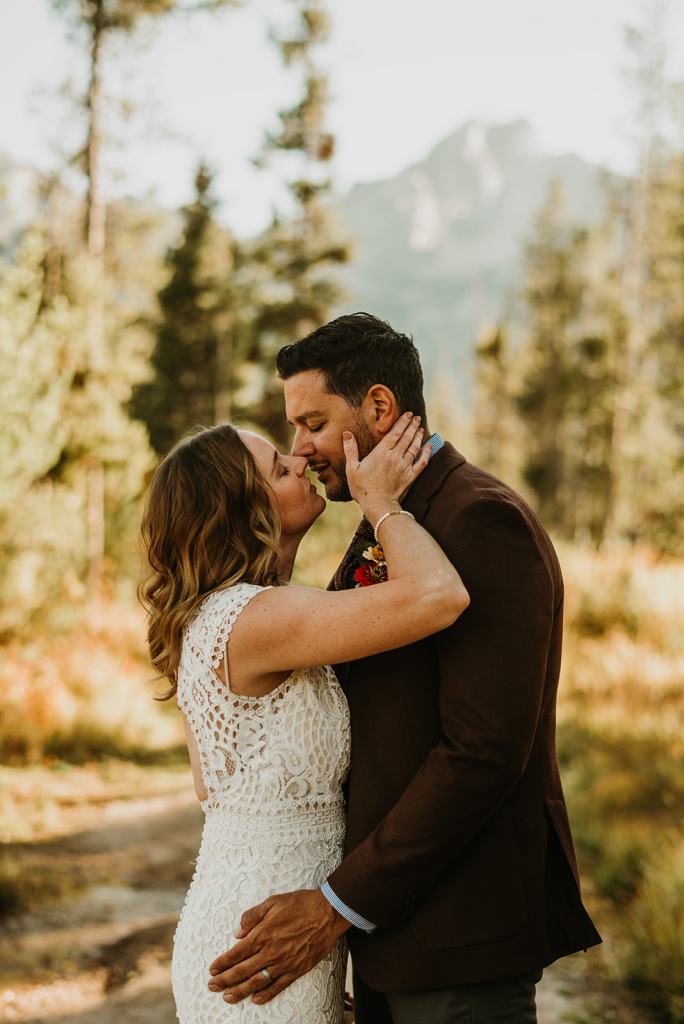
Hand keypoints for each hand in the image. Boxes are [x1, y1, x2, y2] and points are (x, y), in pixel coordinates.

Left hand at [207, 888, 349, 1005]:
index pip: (236, 953)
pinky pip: (278, 986)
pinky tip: (256, 999)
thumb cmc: (300, 904)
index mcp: (262, 934)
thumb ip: (252, 916)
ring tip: (228, 998)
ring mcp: (284, 963)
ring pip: (257, 982)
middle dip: (225, 980)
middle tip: (212, 987)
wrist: (328, 912)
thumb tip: (238, 933)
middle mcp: (271, 952)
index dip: (223, 962)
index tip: (212, 969)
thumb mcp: (272, 902)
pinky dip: (266, 994)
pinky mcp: (297, 969)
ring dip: (241, 991)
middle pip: (243, 970)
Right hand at [344, 412, 429, 520]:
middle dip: (412, 425)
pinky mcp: (411, 476)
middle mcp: (395, 457)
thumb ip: (350, 450)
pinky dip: (427, 453)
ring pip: (414, 447)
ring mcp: (404, 466)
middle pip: (406, 437)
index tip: (408, 414)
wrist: (378, 505)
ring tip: (420, 428)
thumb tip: (346, 434)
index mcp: (381, 452)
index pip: (394, 433)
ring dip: (418, 436)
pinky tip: (429, 446)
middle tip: (417, 417)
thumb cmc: (362, 488)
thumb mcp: (352, 468)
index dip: (402, 422)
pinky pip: (422, 462)